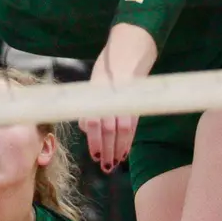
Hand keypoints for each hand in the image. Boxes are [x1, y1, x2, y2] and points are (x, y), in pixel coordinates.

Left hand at [82, 25, 157, 173]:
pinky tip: (125, 152)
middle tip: (105, 167)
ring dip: (118, 149)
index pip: (93, 122)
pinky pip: (132, 125)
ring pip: (121, 130)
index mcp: (96, 94)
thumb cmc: (107, 71)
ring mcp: (124, 100)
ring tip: (114, 164)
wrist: (129, 53)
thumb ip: (89, 106)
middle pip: (107, 130)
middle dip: (106, 150)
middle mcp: (109, 98)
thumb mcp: (93, 84)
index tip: (94, 156)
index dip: (94, 141)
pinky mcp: (135, 102)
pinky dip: (128, 140)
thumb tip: (86, 128)